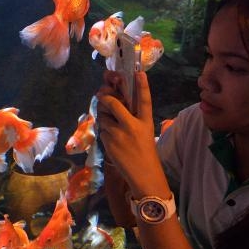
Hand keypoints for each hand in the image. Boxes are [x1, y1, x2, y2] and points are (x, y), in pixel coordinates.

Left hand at [96, 69, 159, 196]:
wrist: (144, 175)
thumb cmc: (145, 151)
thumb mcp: (144, 131)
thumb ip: (132, 116)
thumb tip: (112, 100)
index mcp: (146, 121)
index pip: (145, 100)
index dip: (142, 86)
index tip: (139, 73)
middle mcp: (133, 126)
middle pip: (113, 103)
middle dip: (104, 96)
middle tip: (102, 94)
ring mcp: (120, 135)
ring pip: (103, 116)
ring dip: (104, 116)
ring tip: (112, 122)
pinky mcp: (109, 143)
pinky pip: (102, 130)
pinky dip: (105, 130)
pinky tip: (113, 138)